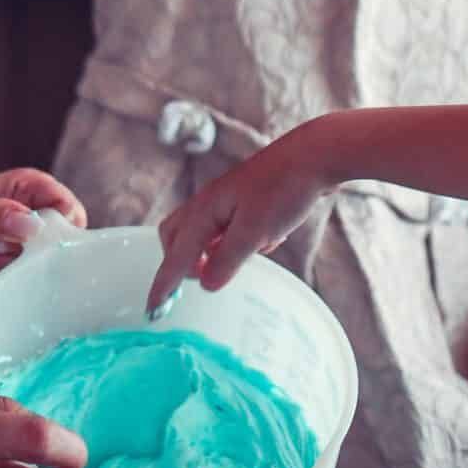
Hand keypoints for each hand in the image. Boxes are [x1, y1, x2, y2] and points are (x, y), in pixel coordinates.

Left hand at [0, 168, 88, 327]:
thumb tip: (30, 224)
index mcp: (24, 193)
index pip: (63, 203)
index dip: (61, 219)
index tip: (43, 234)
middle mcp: (30, 226)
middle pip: (53, 245)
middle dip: (14, 253)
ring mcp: (24, 259)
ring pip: (34, 274)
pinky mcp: (15, 288)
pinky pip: (20, 297)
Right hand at [148, 122, 343, 312]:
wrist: (315, 156)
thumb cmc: (283, 189)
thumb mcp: (254, 231)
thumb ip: (226, 260)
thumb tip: (205, 284)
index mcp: (204, 211)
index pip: (175, 256)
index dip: (164, 285)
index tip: (152, 312)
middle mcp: (209, 204)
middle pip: (176, 238)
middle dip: (181, 263)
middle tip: (203, 279)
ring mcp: (227, 200)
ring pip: (204, 233)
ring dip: (213, 252)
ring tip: (244, 257)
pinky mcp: (245, 200)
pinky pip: (228, 227)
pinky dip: (236, 240)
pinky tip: (267, 239)